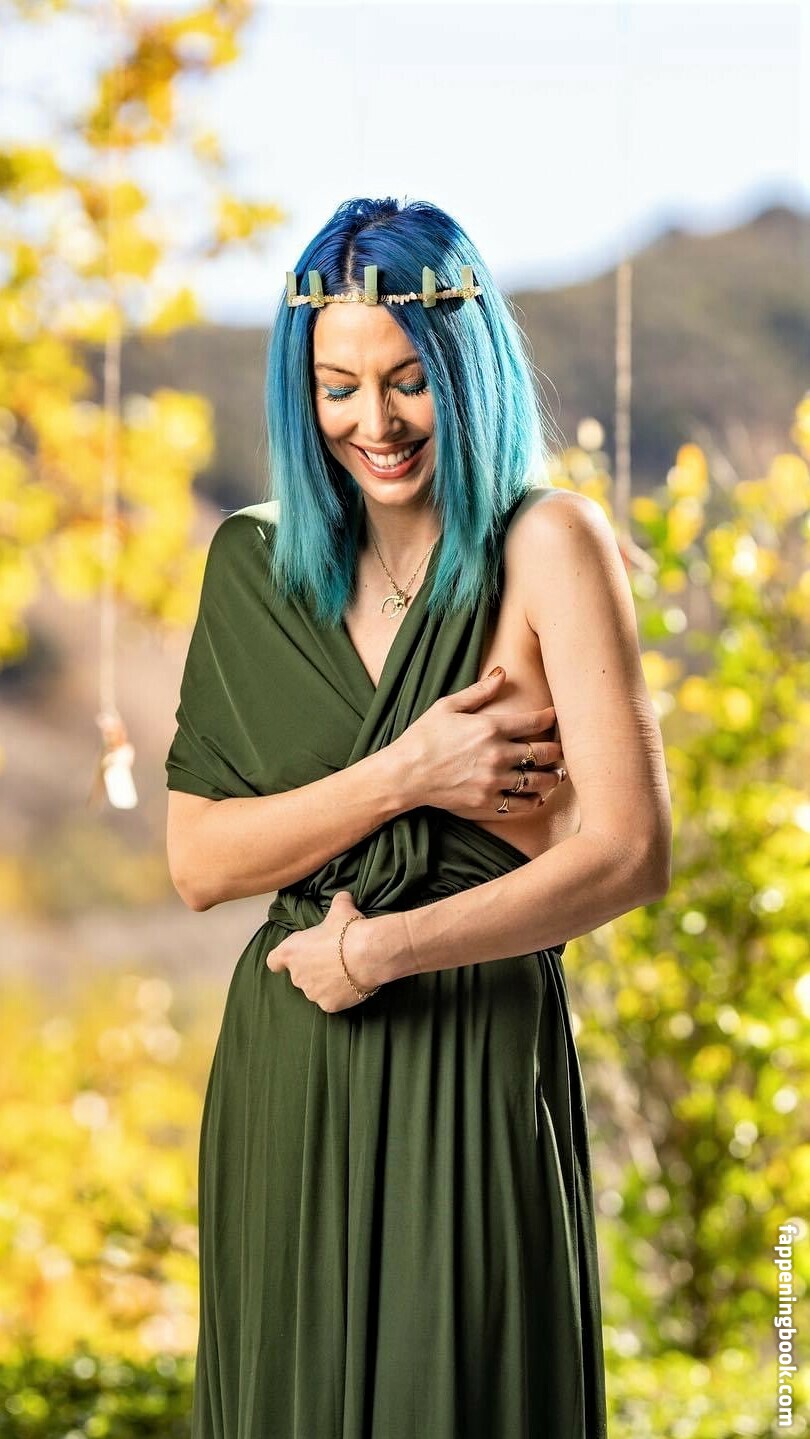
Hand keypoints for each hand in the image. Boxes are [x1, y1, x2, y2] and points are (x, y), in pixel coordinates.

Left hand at [266, 890, 378, 1012]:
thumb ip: (337, 902)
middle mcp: (296, 975)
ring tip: (345, 971)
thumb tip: (344, 896)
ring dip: (325, 983)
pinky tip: (351, 984)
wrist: (368, 954)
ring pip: (315, 989)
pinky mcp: (328, 1005)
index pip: (274, 961)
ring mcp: (312, 993)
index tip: (294, 956)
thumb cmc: (348, 929)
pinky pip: (330, 1001)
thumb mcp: (341, 908)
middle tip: (332, 958)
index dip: (282, 960)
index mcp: (291, 952)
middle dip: (312, 969)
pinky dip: (339, 995)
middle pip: (298, 975)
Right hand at [393, 668, 567, 820]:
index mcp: (490, 727)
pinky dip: (533, 801)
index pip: (534, 721)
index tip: (555, 717)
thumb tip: (501, 674)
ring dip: (552, 778)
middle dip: (557, 751)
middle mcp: (497, 754)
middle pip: (543, 753)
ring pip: (537, 781)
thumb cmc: (423, 737)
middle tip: (561, 751)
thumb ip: (479, 691)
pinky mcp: (486, 801)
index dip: (550, 718)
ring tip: (557, 776)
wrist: (405, 774)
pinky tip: (538, 798)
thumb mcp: (447, 706)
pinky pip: (519, 804)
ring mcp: (493, 780)